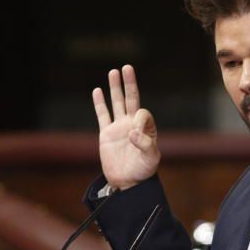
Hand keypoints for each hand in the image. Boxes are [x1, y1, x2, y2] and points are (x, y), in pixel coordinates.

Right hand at [93, 64, 160, 189]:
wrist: (127, 182)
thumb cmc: (143, 171)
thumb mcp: (151, 158)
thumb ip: (145, 144)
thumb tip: (132, 132)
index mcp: (146, 128)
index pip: (142, 113)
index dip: (139, 119)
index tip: (135, 134)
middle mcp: (133, 124)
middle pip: (131, 99)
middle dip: (129, 83)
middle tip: (127, 67)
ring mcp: (119, 127)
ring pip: (116, 103)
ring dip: (115, 88)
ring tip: (113, 71)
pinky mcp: (106, 134)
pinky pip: (102, 115)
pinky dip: (99, 103)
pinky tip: (97, 90)